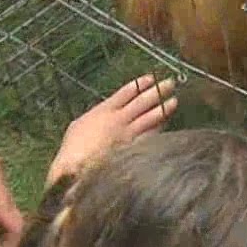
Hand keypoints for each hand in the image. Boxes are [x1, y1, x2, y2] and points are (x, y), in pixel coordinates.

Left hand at [0, 136, 23, 246]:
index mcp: (4, 209)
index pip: (18, 233)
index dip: (16, 246)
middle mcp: (10, 207)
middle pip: (19, 230)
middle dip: (15, 244)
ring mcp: (9, 203)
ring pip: (15, 223)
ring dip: (10, 236)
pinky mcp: (4, 200)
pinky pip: (10, 218)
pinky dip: (5, 228)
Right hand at [46, 74, 177, 184]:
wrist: (76, 168)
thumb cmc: (73, 148)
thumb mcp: (80, 125)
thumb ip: (97, 116)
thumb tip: (106, 113)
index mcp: (104, 110)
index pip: (126, 92)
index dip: (140, 84)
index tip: (151, 77)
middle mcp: (119, 119)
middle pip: (142, 102)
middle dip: (157, 91)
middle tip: (170, 83)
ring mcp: (129, 135)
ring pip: (151, 118)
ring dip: (164, 109)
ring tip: (174, 102)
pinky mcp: (135, 149)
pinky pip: (152, 136)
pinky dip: (160, 128)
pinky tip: (167, 124)